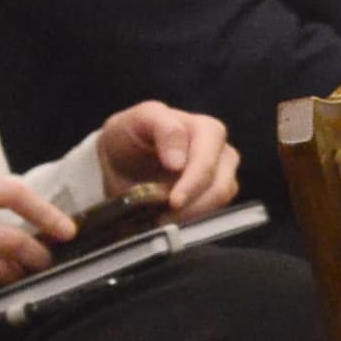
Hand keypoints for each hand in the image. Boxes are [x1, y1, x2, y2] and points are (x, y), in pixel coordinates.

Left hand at [93, 103, 238, 220]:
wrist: (120, 161)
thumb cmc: (128, 136)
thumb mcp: (134, 121)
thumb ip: (162, 127)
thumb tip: (179, 162)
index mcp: (203, 127)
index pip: (208, 154)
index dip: (193, 179)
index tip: (173, 200)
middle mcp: (218, 151)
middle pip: (221, 181)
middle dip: (194, 203)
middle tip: (165, 218)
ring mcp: (221, 174)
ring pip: (221, 198)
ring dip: (193, 214)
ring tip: (163, 220)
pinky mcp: (215, 196)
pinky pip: (215, 212)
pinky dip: (193, 219)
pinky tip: (171, 220)